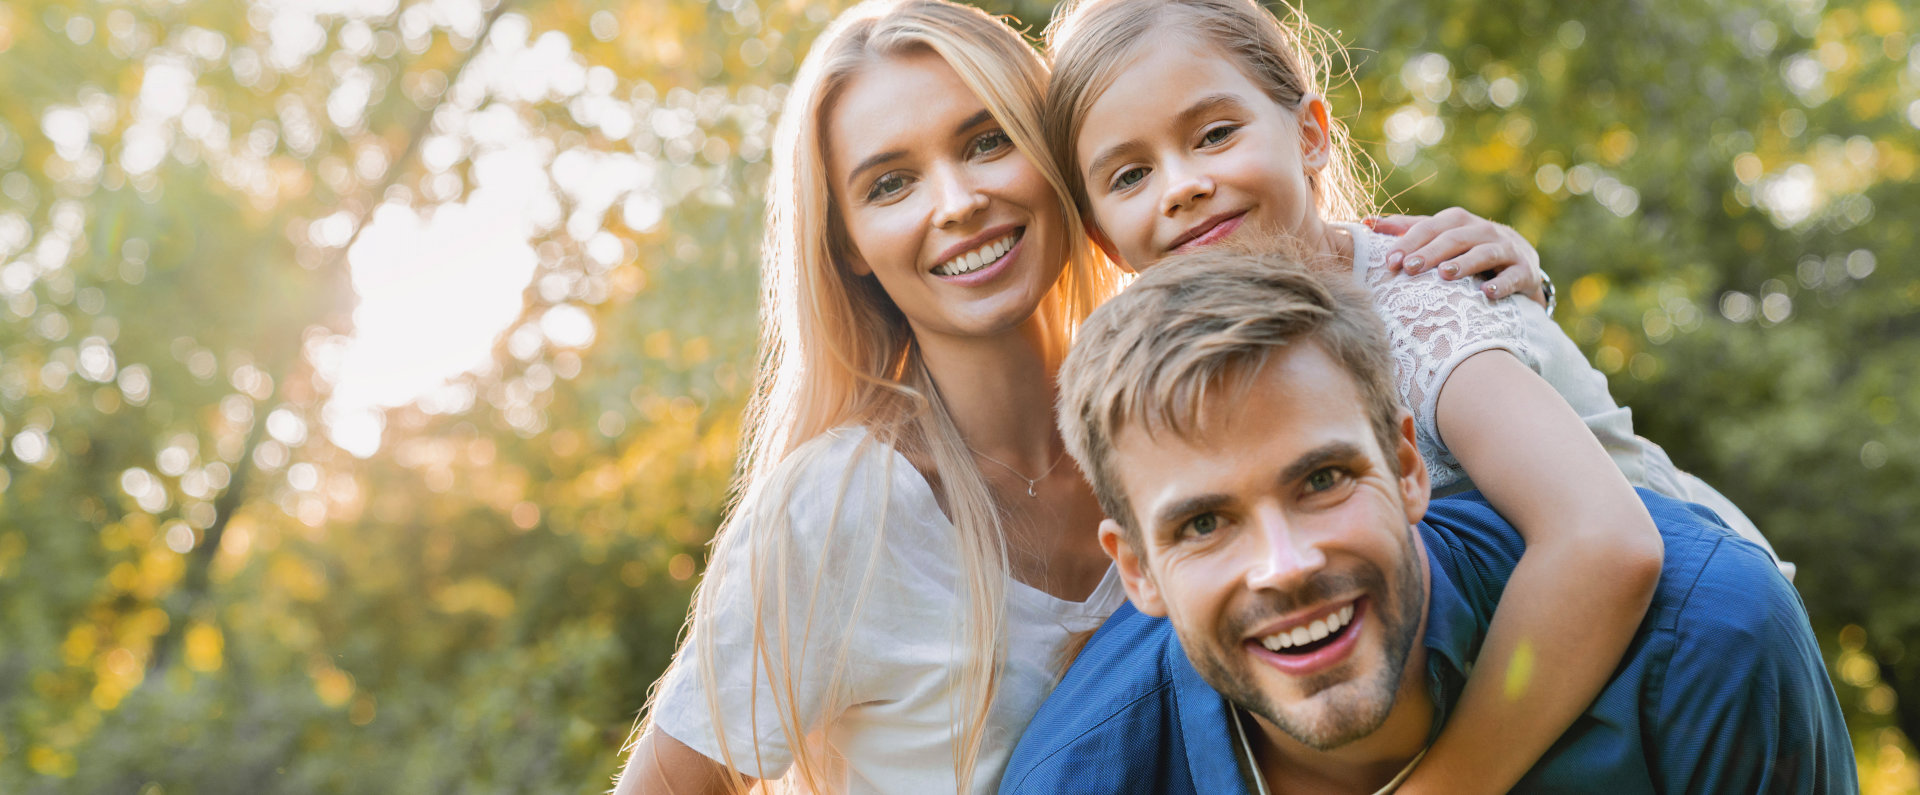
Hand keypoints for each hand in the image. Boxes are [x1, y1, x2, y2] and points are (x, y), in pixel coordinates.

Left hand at [1367, 208, 1547, 306]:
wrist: (1522, 264)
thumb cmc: (1469, 250)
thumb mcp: (1442, 236)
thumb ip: (1408, 229)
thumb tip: (1366, 222)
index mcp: (1457, 221)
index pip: (1430, 227)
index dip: (1409, 242)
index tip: (1389, 261)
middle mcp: (1482, 230)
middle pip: (1454, 238)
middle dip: (1430, 253)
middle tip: (1409, 268)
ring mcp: (1506, 249)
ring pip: (1484, 253)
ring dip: (1464, 263)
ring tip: (1444, 275)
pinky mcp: (1525, 271)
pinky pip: (1514, 277)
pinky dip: (1501, 284)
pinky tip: (1486, 294)